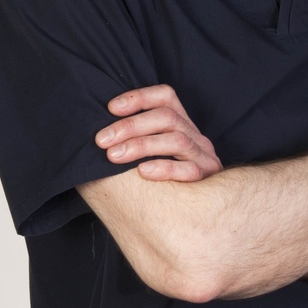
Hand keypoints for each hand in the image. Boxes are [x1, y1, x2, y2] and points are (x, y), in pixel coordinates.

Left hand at [95, 84, 222, 181]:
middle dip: (131, 125)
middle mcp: (195, 136)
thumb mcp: (154, 152)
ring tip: (114, 156)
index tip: (110, 108)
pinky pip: (189, 170)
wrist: (200, 211)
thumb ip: (136, 139)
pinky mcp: (207, 178)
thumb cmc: (165, 180)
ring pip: (178, 141)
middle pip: (167, 117)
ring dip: (142, 145)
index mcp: (182, 123)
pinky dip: (164, 168)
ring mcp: (204, 156)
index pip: (165, 96)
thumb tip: (100, 135)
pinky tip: (142, 172)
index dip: (139, 97)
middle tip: (102, 140)